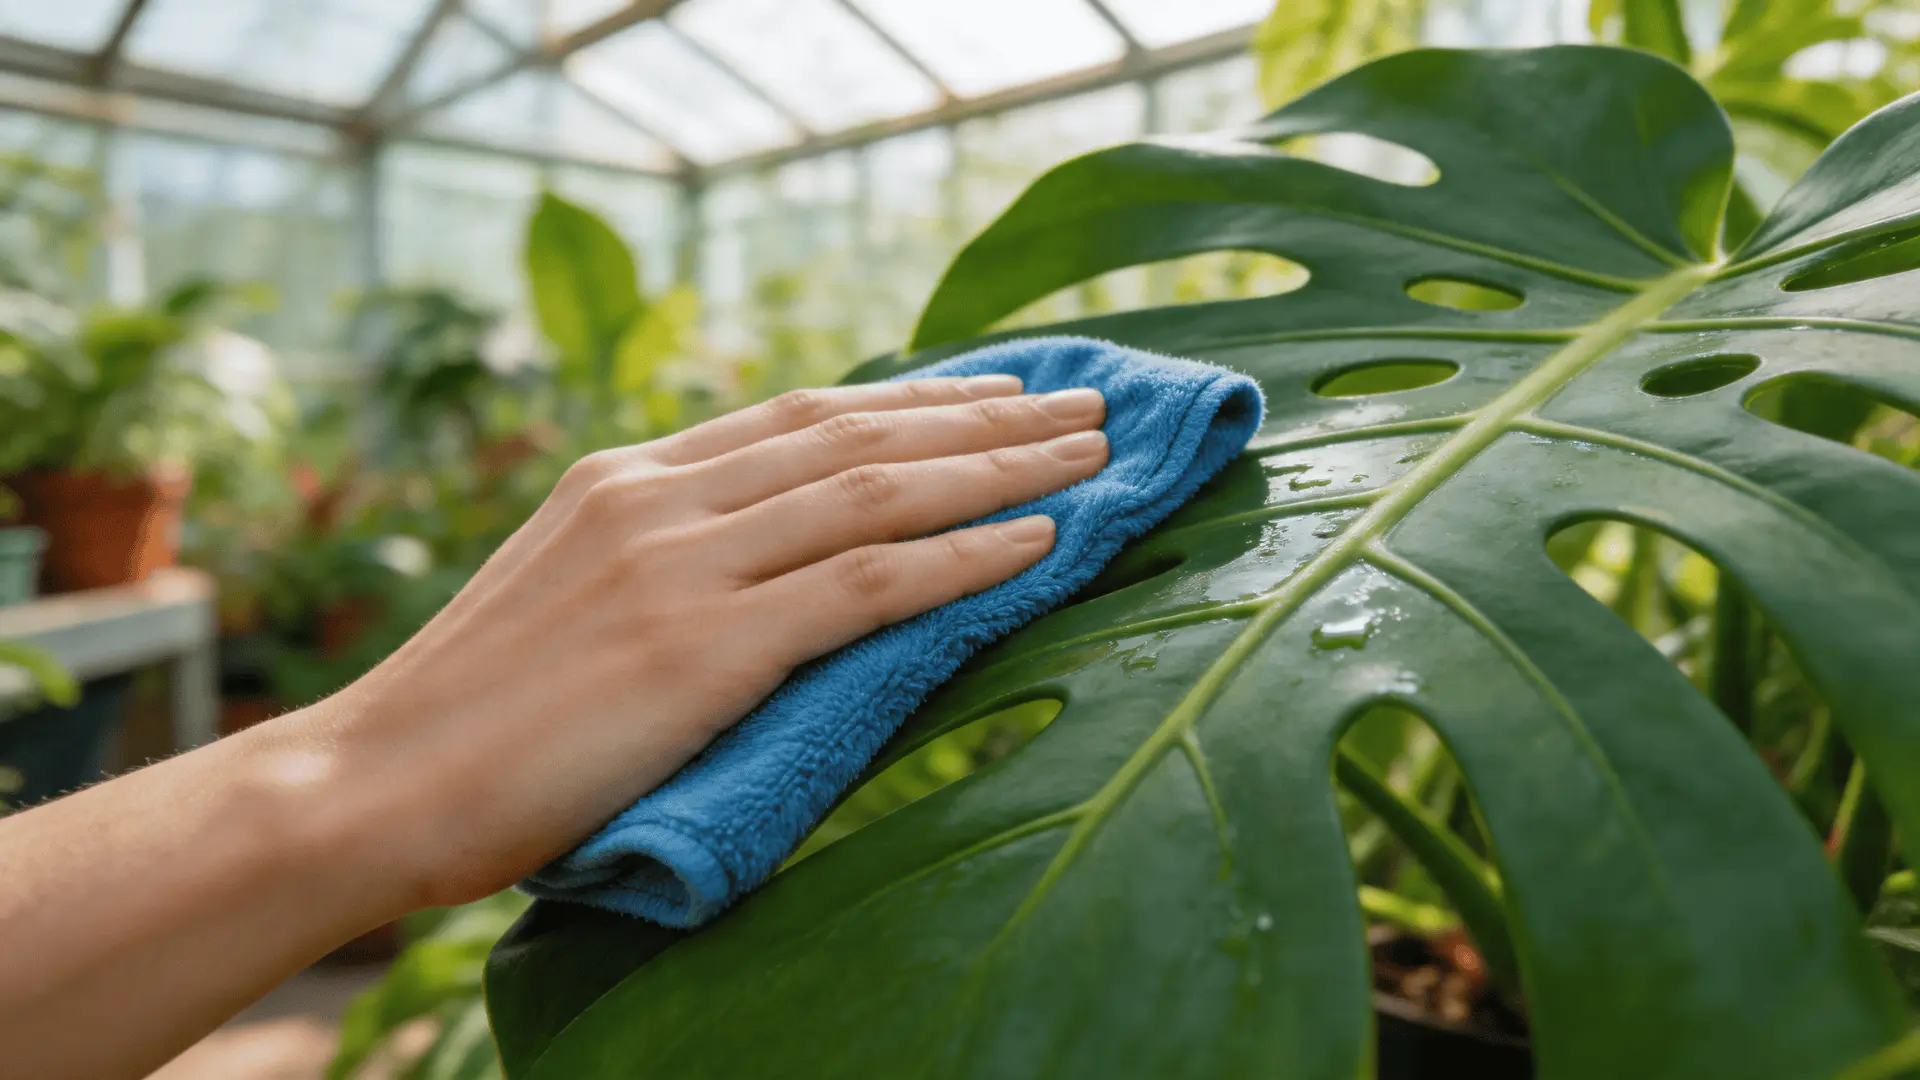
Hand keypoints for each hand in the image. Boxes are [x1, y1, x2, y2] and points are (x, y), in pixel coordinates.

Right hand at [305, 374, 1108, 908]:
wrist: (373, 781)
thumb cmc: (472, 715)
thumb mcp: (564, 597)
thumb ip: (658, 560)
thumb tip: (764, 564)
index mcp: (625, 479)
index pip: (800, 414)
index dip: (912, 400)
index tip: (993, 391)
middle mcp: (661, 498)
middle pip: (859, 432)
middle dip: (983, 414)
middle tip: (1078, 400)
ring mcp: (682, 566)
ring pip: (879, 492)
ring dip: (1000, 467)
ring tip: (1091, 455)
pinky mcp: (704, 647)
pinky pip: (867, 585)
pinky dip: (964, 557)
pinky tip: (1038, 543)